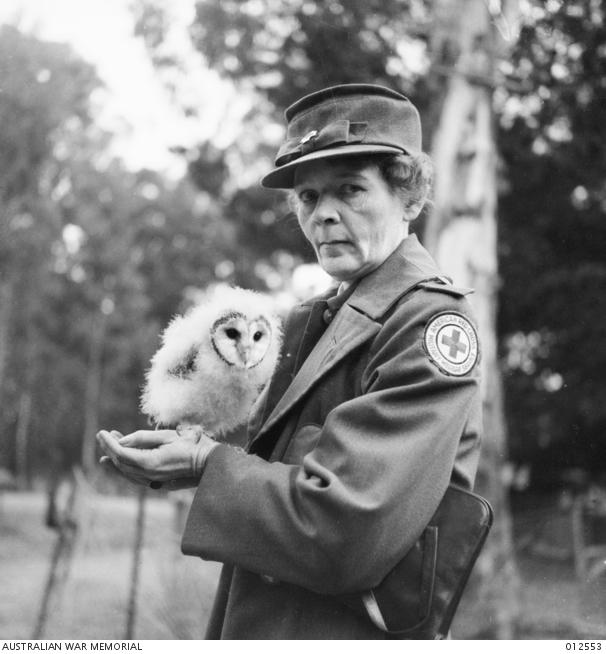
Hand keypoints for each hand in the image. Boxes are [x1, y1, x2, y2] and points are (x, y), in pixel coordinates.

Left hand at [96, 428, 218, 489]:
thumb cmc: (189, 445)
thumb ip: (142, 438)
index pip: (121, 453)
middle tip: (102, 437)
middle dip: (109, 449)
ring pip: (126, 472)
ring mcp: (152, 481)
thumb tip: (122, 442)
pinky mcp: (156, 483)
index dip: (108, 443)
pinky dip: (124, 467)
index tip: (101, 432)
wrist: (207, 463)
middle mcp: (147, 475)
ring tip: (107, 447)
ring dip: (115, 459)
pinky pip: (134, 476)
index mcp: (149, 463)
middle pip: (121, 463)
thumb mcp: (165, 436)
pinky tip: (120, 461)